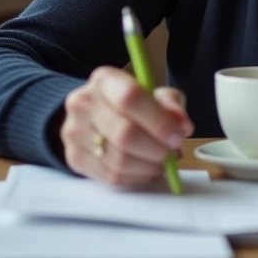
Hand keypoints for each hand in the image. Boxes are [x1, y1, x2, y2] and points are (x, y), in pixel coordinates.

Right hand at [61, 66, 193, 186]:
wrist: (95, 116)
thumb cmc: (132, 105)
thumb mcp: (156, 95)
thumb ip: (172, 105)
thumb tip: (182, 126)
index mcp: (104, 80)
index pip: (130, 98)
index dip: (158, 121)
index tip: (178, 136)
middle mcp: (83, 103)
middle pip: (124, 134)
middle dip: (156, 149)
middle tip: (172, 152)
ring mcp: (74, 132)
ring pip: (118, 160)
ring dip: (149, 166)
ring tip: (162, 161)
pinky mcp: (74, 158)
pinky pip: (111, 177)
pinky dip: (137, 178)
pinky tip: (147, 169)